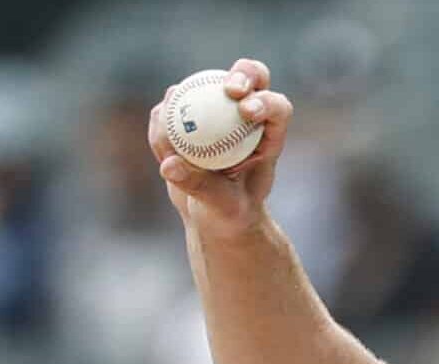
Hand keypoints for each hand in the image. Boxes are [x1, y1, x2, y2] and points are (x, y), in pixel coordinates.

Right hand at [147, 58, 294, 239]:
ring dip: (183, 101)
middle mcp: (246, 113)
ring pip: (203, 84)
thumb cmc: (229, 211)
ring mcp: (218, 107)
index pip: (276, 107)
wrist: (212, 213)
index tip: (246, 111)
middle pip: (251, 76)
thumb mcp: (221, 205)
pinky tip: (161, 149)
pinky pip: (173, 105)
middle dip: (241, 75)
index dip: (265, 100)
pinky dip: (162, 122)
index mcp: (268, 135)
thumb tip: (169, 165)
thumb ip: (200, 186)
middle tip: (227, 91)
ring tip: (171, 144)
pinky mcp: (190, 111)